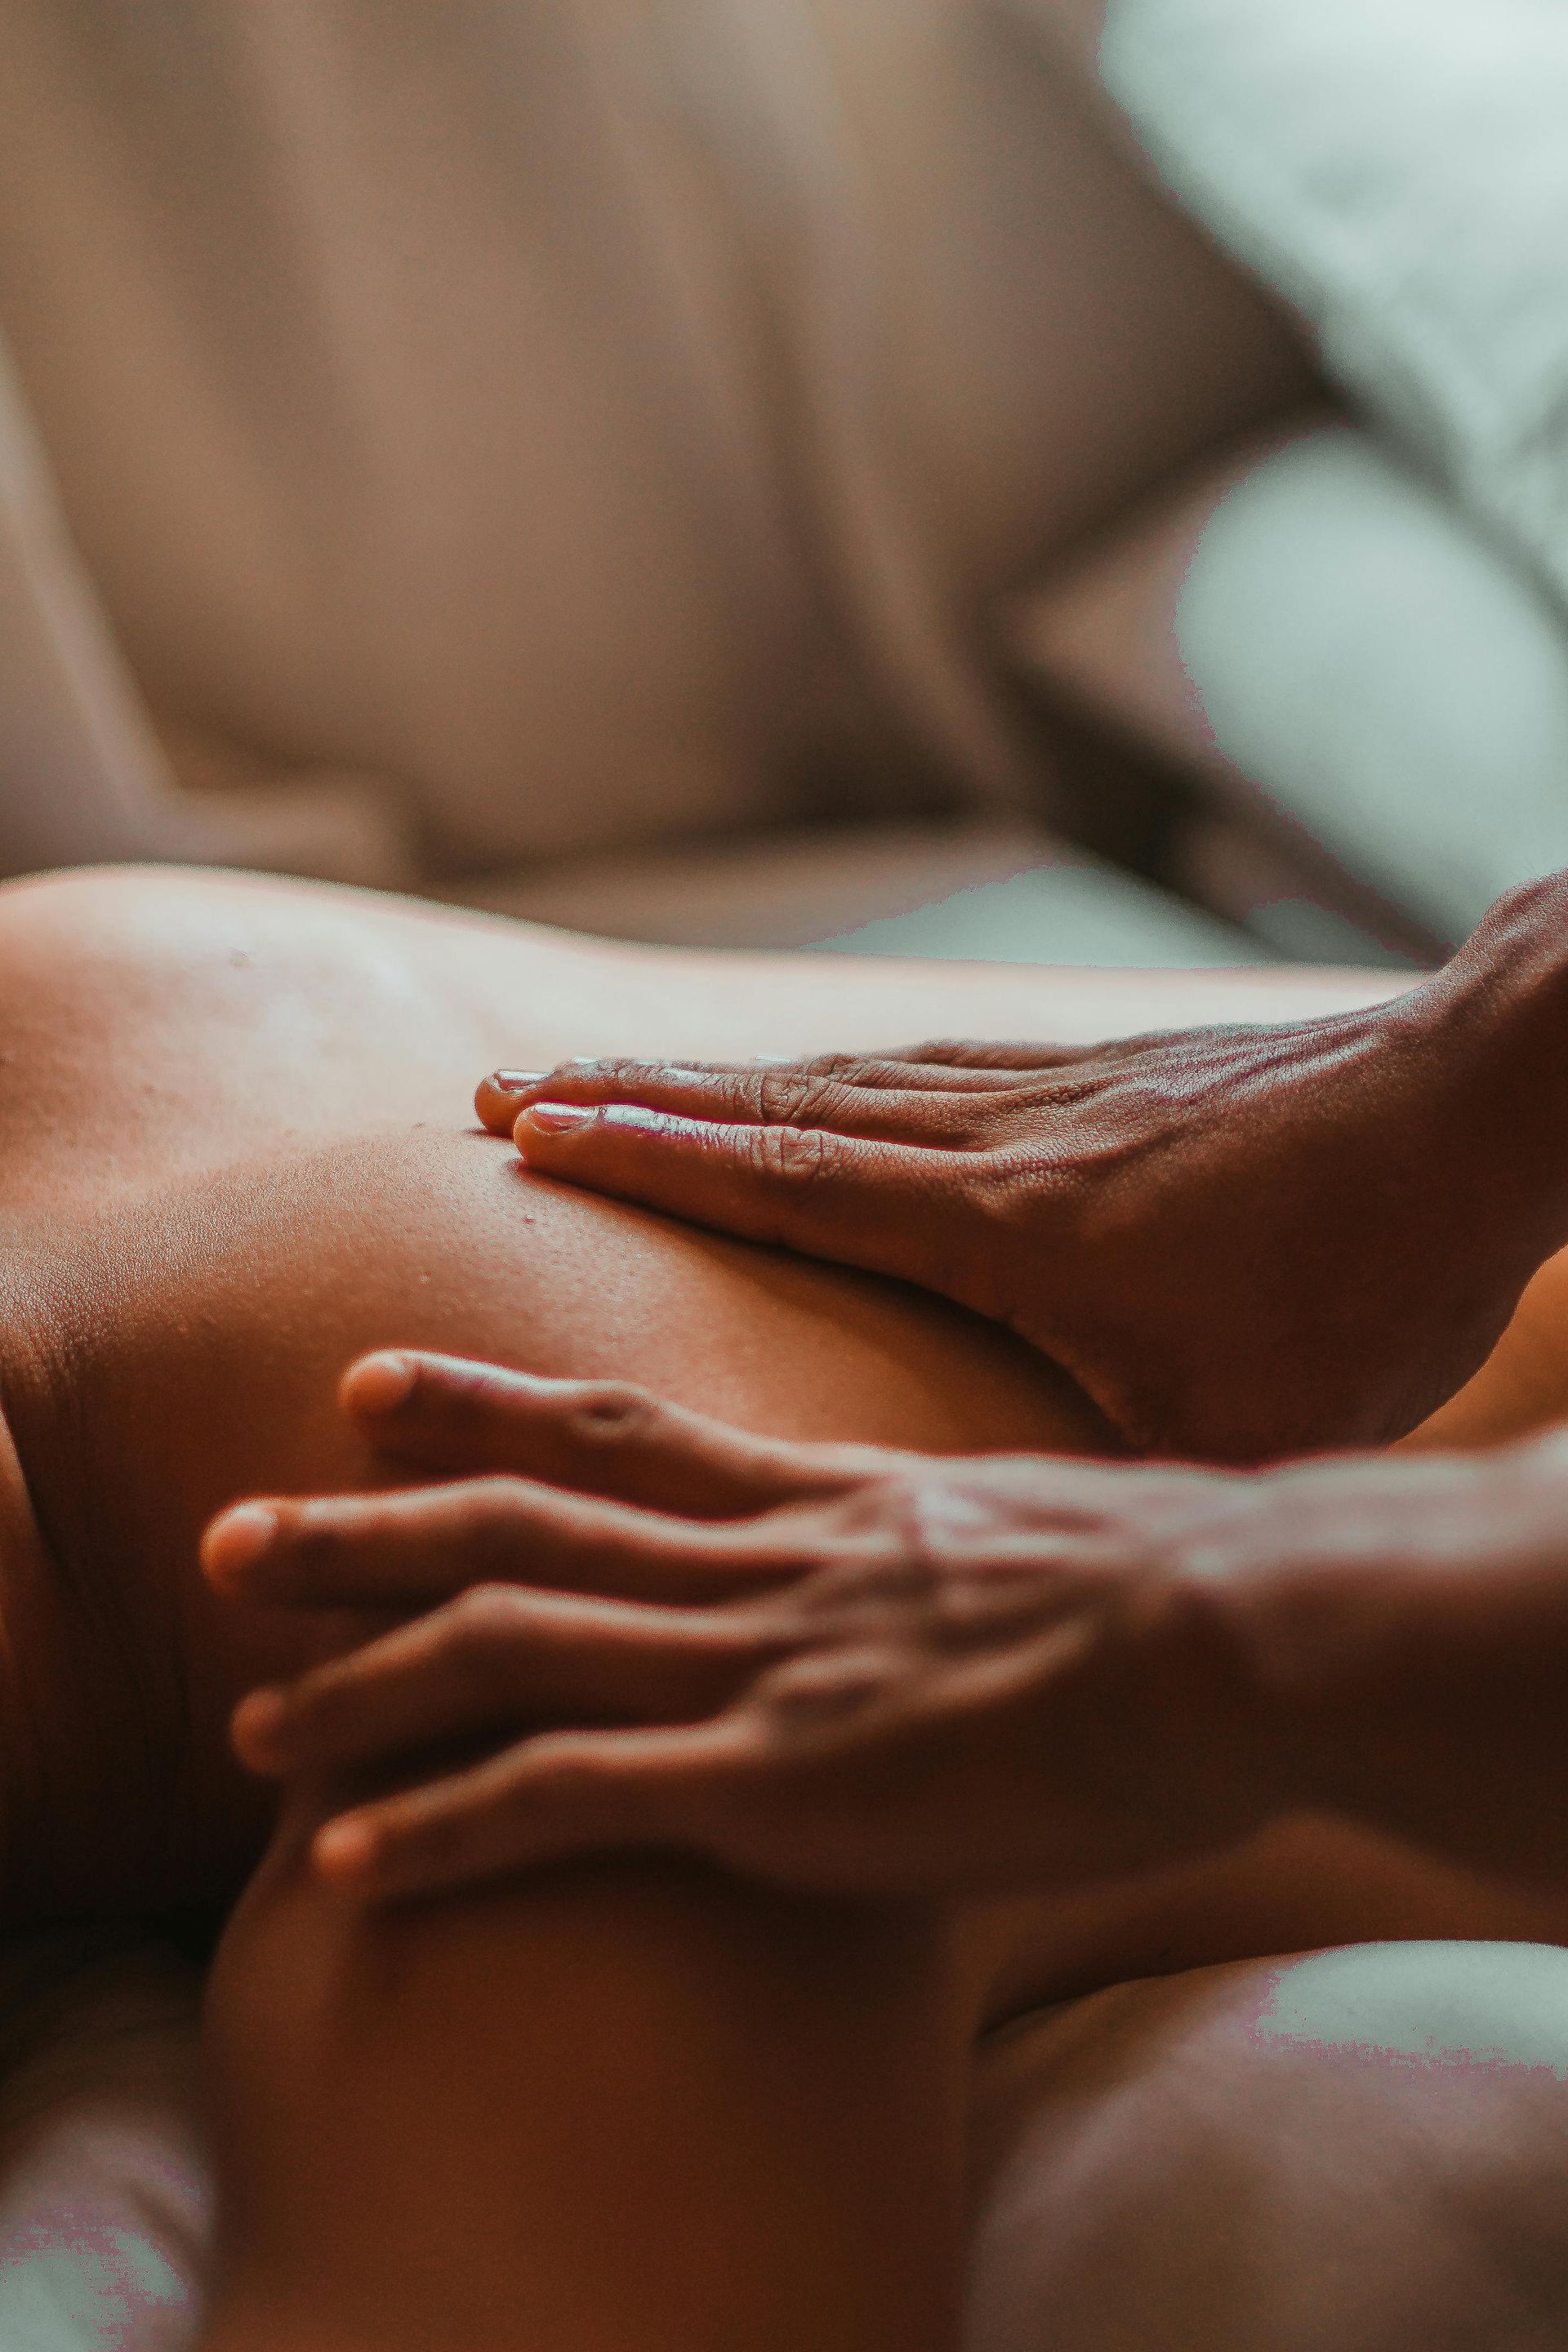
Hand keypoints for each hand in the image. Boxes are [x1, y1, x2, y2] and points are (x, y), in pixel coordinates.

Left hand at [200, 1350, 1290, 1902]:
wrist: (1230, 1631)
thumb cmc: (1167, 1594)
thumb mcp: (1028, 1537)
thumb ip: (944, 1549)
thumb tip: (941, 1573)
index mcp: (819, 1499)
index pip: (615, 1426)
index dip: (482, 1403)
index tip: (368, 1386)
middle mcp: (758, 1563)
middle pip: (520, 1525)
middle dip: (362, 1532)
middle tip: (230, 1535)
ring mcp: (755, 1664)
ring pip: (511, 1648)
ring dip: (363, 1685)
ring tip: (246, 1728)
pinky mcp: (775, 1781)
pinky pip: (571, 1802)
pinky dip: (448, 1830)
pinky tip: (351, 1871)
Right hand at [474, 910, 1559, 1460]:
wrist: (1478, 1108)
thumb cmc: (1367, 1282)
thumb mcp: (1233, 1425)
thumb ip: (1105, 1493)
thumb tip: (1015, 1588)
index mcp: (1008, 1223)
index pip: (786, 1180)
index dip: (647, 1154)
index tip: (527, 1125)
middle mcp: (1001, 1138)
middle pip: (781, 1110)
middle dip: (634, 1102)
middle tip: (509, 1089)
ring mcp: (1048, 1093)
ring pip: (842, 1080)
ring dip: (714, 1082)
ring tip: (614, 1077)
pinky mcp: (1099, 1077)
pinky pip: (921, 1070)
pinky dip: (826, 1078)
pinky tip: (806, 1089)